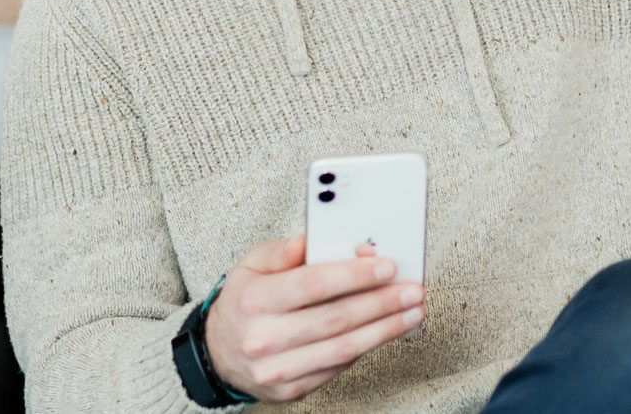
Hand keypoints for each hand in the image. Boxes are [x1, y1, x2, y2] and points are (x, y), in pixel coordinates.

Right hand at [203, 234, 425, 402]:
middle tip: (412, 289)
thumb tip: (312, 240)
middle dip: (382, 303)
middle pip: (335, 319)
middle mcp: (263, 337)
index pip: (313, 284)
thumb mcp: (252, 264)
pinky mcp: (291, 390)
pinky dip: (366, 347)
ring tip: (412, 312)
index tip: (387, 266)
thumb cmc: (244, 302)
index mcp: (255, 300)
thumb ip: (283, 250)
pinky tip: (385, 330)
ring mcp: (277, 369)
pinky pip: (338, 367)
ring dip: (385, 330)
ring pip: (343, 348)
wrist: (218, 353)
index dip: (354, 275)